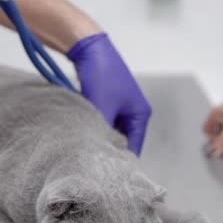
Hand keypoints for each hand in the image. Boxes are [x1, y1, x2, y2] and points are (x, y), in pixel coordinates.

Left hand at [67, 33, 150, 155]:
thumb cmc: (100, 76)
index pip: (134, 148)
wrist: (88, 47)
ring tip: (87, 151)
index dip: (121, 162)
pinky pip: (102, 122)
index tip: (106, 175)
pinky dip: (94, 128)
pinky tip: (82, 135)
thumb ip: (101, 134)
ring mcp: (120, 105)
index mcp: (140, 115)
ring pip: (110, 132)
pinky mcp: (107, 100)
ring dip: (100, 138)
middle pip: (123, 141)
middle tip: (93, 166)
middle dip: (109, 151)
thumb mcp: (102, 109)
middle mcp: (133, 111)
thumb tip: (96, 156)